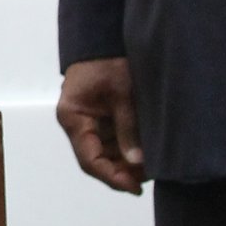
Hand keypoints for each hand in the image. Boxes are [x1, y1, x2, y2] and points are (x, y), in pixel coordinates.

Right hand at [57, 58, 144, 193]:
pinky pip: (113, 141)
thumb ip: (128, 128)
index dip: (112, 177)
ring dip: (127, 162)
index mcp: (73, 117)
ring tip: (152, 166)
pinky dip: (128, 149)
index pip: (90, 159)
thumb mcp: (122, 94)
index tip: (135, 187)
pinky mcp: (102, 117)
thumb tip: (137, 163)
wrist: (104, 37)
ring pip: (106, 153)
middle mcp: (77, 123)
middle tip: (150, 176)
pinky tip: (146, 154)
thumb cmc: (109, 60)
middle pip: (98, 160)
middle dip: (123, 172)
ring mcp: (89, 121)